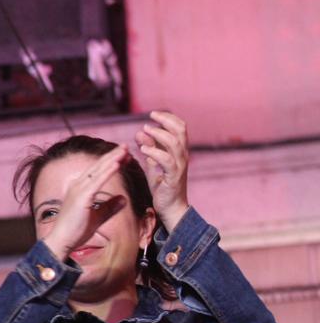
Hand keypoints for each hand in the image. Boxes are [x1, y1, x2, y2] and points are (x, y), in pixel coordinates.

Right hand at [40, 145, 130, 259]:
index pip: (98, 171)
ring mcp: (79, 189)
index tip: (124, 156)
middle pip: (98, 166)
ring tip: (124, 150)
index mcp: (80, 188)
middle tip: (126, 146)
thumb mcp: (98, 217)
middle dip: (113, 155)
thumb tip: (124, 199)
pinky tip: (117, 164)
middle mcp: (78, 185)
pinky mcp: (82, 197)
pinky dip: (107, 171)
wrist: (62, 240)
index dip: (111, 162)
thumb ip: (110, 207)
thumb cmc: (76, 230)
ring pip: (99, 170)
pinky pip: (97, 181)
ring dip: (112, 159)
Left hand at [135, 110, 190, 230]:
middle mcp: (182, 156)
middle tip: (150, 116)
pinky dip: (155, 152)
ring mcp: (179, 166)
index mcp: (179, 151)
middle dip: (166, 120)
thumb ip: (149, 147)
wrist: (170, 208)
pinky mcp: (173, 177)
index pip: (180, 128)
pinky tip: (143, 149)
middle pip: (181, 131)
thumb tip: (140, 131)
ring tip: (145, 129)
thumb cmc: (162, 186)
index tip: (153, 114)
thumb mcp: (153, 163)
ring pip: (175, 143)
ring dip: (159, 134)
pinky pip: (167, 161)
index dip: (169, 118)